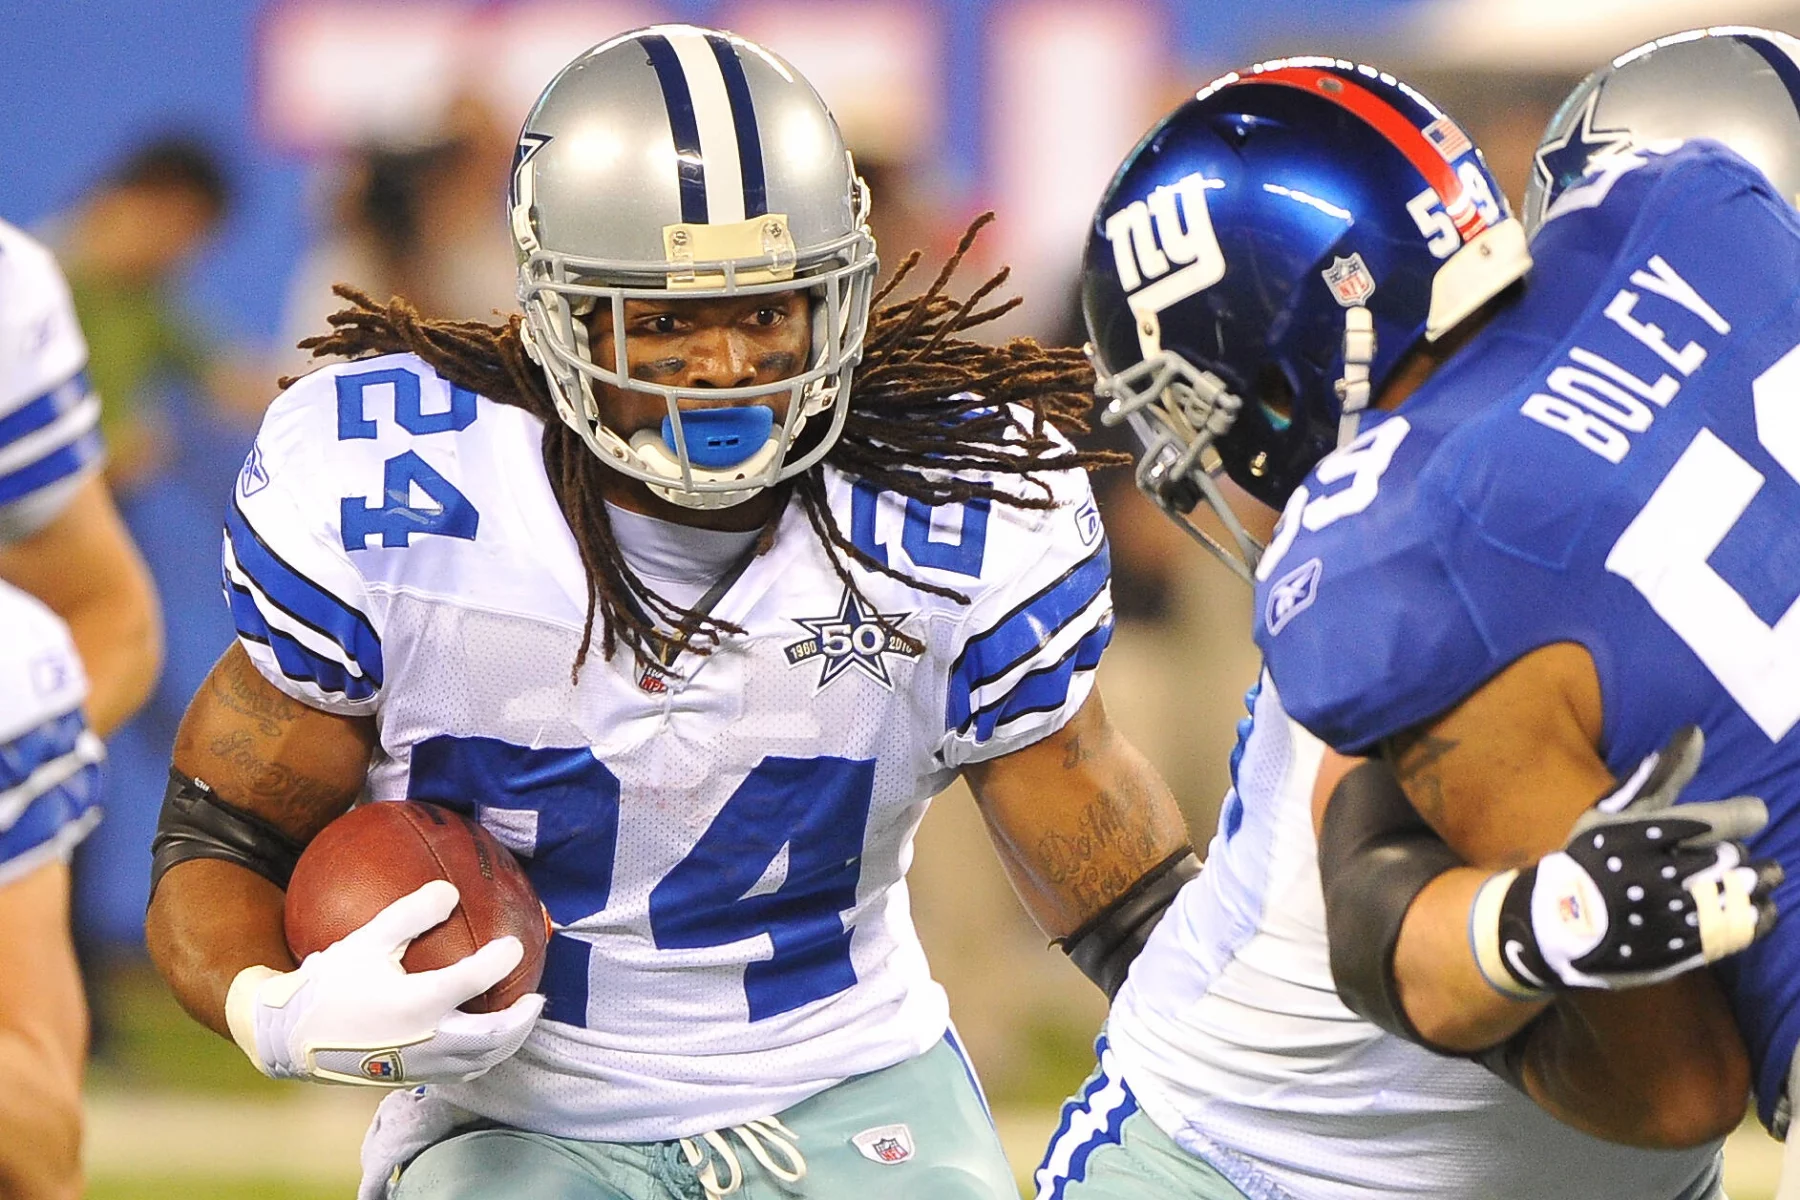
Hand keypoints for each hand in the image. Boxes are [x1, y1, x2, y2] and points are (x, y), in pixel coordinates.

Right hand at [226, 879, 542, 1085]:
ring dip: (507, 1042)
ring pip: (479, 1061)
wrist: (288, 1039)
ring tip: (519, 1021)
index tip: (515, 944)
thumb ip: (410, 914)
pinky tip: (480, 1042)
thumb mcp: (366, 940)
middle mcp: (425, 1041)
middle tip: (536, 998)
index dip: (500, 960)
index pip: (474, 980)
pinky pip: (457, 1073)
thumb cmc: (328, 984)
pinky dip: (480, 1058)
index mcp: (416, 1004)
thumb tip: (450, 890)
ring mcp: (419, 1066)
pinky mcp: (408, 1079)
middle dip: (521, 1020)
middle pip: (492, 1038)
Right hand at [1471, 727, 1780, 998]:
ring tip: (1761, 883)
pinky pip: (1737, 931)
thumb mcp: (1614, 810)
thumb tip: (1697, 731)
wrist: (1558, 922)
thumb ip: (1660, 774)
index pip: (1725, 820)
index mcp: (1652, 832)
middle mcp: (1666, 871)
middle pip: (1737, 860)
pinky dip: (1756, 919)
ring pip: (1741, 895)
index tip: (1751, 816)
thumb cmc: (1589, 857)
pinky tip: (1761, 911)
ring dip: (1757, 887)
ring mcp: (1676, 912)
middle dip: (1749, 858)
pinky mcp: (1684, 946)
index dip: (1746, 816)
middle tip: (1754, 860)